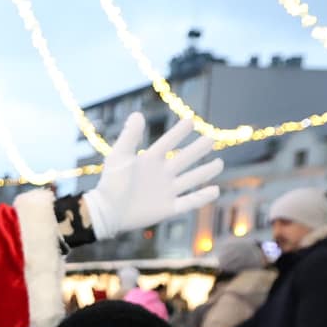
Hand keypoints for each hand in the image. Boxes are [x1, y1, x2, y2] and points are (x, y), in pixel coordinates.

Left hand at [82, 114, 222, 237]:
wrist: (107, 212)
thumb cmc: (110, 183)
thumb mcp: (119, 156)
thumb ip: (130, 136)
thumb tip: (138, 114)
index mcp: (149, 160)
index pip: (168, 143)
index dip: (178, 132)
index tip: (190, 120)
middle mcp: (160, 174)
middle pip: (184, 159)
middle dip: (198, 149)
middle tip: (211, 138)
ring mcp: (165, 191)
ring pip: (190, 179)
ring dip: (205, 171)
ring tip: (219, 163)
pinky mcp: (167, 208)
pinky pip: (188, 202)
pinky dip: (202, 197)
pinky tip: (215, 190)